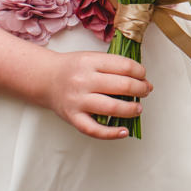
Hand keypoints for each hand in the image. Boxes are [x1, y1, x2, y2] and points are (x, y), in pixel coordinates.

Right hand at [36, 50, 151, 139]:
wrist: (44, 78)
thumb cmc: (72, 69)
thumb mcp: (91, 57)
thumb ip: (114, 65)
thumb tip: (141, 79)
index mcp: (89, 62)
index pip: (124, 66)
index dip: (140, 72)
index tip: (144, 76)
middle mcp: (83, 81)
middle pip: (122, 86)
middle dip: (140, 89)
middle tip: (145, 91)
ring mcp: (77, 100)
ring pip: (111, 108)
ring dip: (131, 109)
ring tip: (138, 108)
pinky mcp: (72, 117)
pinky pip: (93, 129)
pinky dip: (111, 133)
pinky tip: (124, 131)